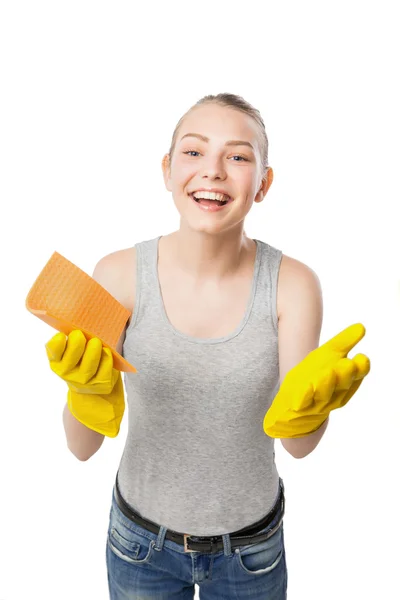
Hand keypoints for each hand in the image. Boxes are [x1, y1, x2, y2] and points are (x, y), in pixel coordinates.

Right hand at [46, 329, 119, 394]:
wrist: (93, 386)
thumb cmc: (81, 359)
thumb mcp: (71, 350)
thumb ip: (71, 338)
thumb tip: (80, 318)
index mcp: (56, 360)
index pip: (53, 350)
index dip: (57, 343)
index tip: (62, 335)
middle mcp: (67, 372)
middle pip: (72, 357)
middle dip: (77, 343)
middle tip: (81, 334)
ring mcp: (83, 381)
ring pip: (88, 366)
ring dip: (93, 351)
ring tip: (96, 341)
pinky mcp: (99, 385)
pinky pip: (104, 371)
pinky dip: (106, 359)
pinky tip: (107, 351)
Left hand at [263, 323, 370, 438]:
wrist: (294, 412)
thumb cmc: (314, 379)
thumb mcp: (328, 358)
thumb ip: (344, 343)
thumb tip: (361, 326)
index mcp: (344, 381)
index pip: (357, 375)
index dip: (360, 368)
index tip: (361, 356)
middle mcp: (335, 393)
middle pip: (343, 385)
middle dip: (345, 375)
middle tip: (346, 363)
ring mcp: (317, 402)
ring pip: (325, 394)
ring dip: (327, 384)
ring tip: (327, 373)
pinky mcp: (299, 406)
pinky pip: (303, 402)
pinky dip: (304, 396)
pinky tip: (305, 387)